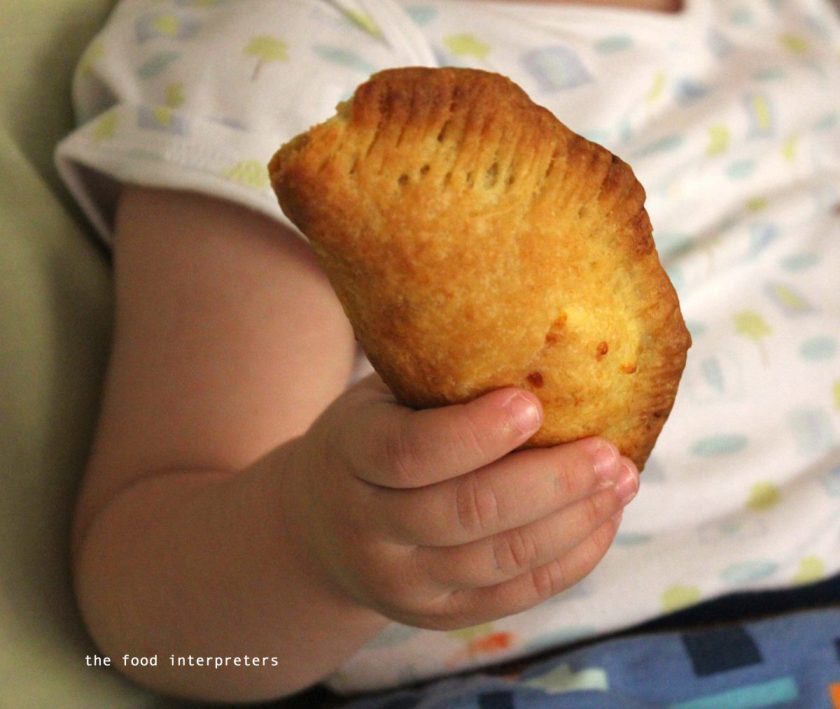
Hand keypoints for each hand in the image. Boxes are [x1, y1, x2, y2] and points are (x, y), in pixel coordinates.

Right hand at [279, 375, 638, 629]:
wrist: (326, 526)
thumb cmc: (374, 438)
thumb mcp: (383, 400)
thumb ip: (441, 387)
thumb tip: (544, 348)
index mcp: (350, 456)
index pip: (409, 452)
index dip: (474, 433)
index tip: (532, 403)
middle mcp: (368, 528)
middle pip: (466, 512)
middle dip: (550, 481)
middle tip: (609, 451)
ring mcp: (403, 582)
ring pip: (500, 559)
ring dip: (573, 520)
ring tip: (622, 481)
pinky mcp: (439, 615)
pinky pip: (515, 595)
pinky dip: (570, 560)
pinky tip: (602, 521)